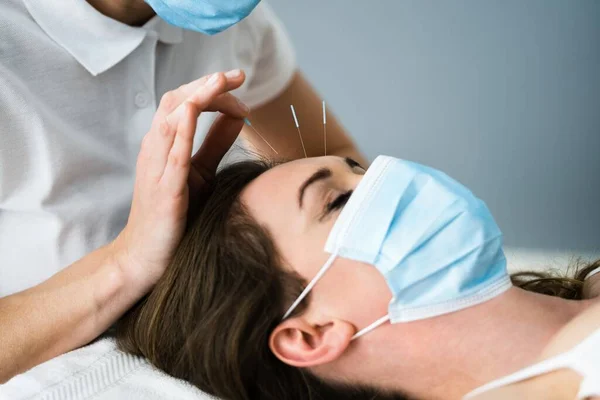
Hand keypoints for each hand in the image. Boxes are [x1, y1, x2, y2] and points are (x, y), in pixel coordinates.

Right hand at [113, 70, 247, 292]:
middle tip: (237, 75)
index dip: (213, 90)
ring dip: (196, 98)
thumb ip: (215, 143)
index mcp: (165, 144)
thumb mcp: (200, 171)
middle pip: (175, 102)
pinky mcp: (164, 192)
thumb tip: (238, 116)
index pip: (185, 102)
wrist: (145, 256)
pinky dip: (180, 131)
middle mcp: (156, 150)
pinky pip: (171, 156)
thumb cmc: (173, 214)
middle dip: (207, 84)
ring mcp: (157, 170)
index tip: (240, 86)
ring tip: (219, 80)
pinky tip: (191, 112)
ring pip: (169, 121)